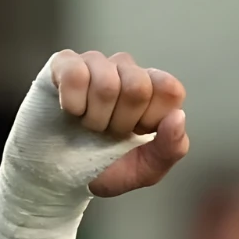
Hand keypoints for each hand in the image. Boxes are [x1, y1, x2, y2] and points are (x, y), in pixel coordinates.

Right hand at [50, 50, 188, 196]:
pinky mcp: (64, 63)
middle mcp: (127, 70)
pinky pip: (74, 74)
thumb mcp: (147, 169)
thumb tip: (178, 116)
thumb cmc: (106, 167)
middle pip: (138, 86)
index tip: (137, 133)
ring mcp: (96, 64)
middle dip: (121, 122)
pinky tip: (71, 111)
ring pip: (106, 83)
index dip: (152, 117)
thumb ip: (172, 147)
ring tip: (89, 124)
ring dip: (96, 117)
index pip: (169, 88)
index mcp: (153, 91)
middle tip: (109, 132)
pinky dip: (73, 104)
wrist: (60, 175)